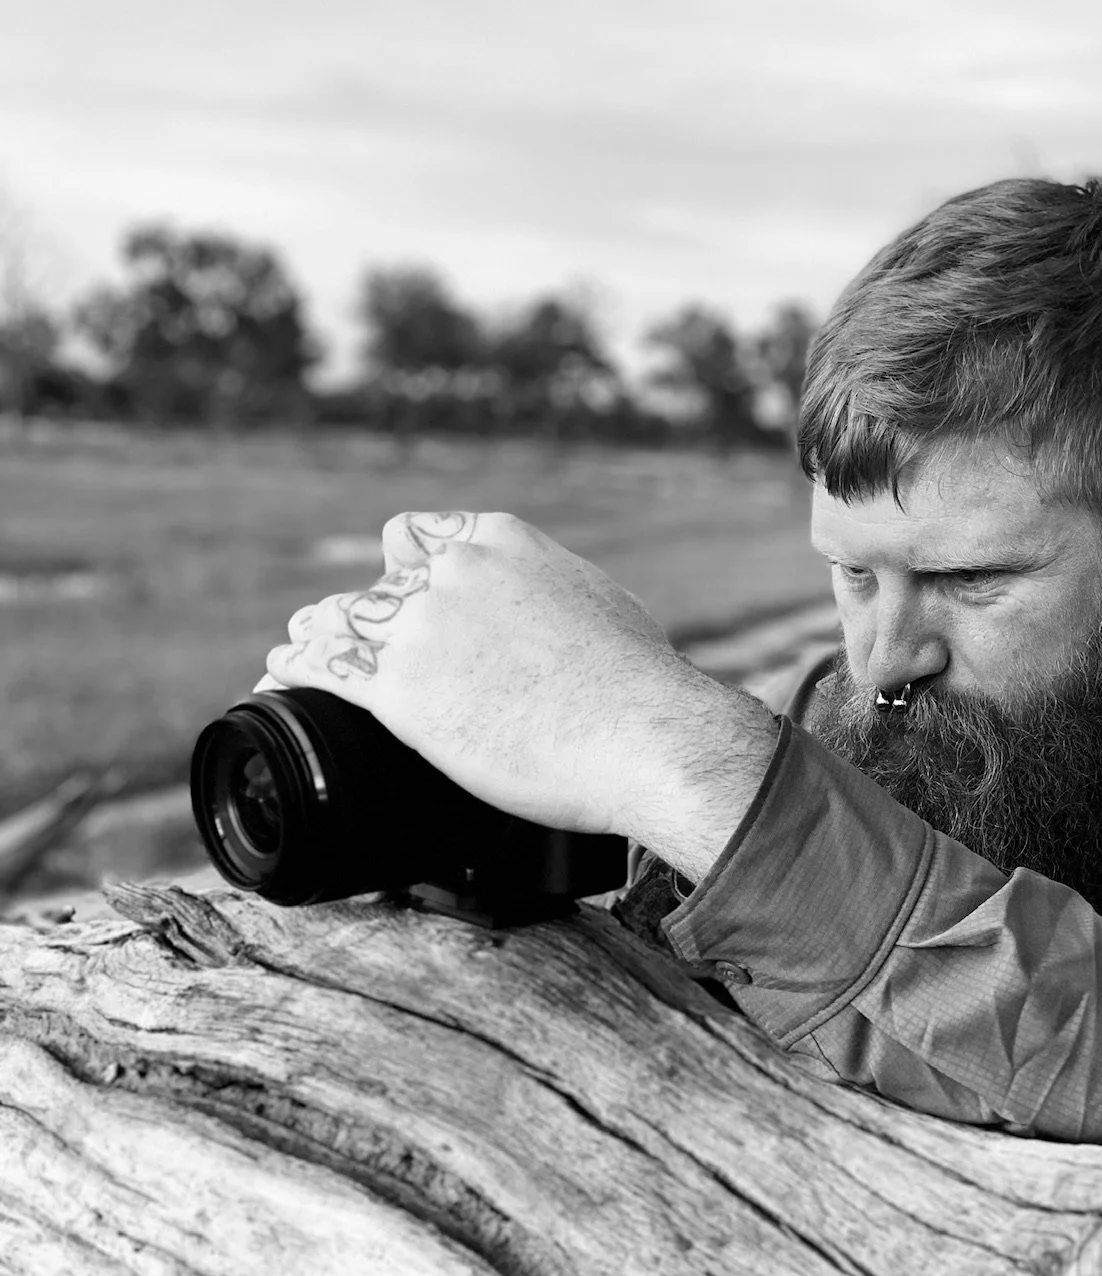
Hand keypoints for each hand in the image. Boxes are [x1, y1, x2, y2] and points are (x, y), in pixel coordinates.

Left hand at [264, 511, 777, 878]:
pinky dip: (293, 670)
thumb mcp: (602, 605)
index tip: (397, 579)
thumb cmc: (640, 685)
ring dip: (315, 633)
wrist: (641, 733)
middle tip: (359, 634)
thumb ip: (555, 596)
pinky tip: (277, 676)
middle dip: (366, 609)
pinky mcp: (400, 691)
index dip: (402, 561)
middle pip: (378, 580)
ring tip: (294, 647)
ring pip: (341, 619)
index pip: (419, 531)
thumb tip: (560, 617)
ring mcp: (420, 628)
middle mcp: (451, 572)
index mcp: (499, 541)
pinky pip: (323, 668)